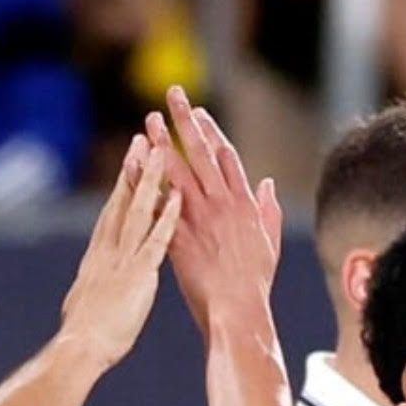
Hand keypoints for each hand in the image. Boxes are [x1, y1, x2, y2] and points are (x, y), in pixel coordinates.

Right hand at [53, 141, 182, 366]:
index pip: (111, 213)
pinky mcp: (138, 275)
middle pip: (122, 201)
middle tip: (143, 139)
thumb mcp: (85, 303)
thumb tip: (86, 286)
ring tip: (161, 152)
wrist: (78, 350)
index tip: (128, 162)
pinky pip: (156, 241)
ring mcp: (122, 259)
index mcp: (97, 257)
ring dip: (151, 181)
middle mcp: (108, 250)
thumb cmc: (82, 336)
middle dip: (133, 170)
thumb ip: (92, 287)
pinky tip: (180, 198)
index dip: (120, 186)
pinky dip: (168, 218)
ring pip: (138, 211)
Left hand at [144, 86, 284, 336]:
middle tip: (172, 95)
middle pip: (202, 152)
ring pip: (179, 171)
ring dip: (162, 143)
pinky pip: (160, 203)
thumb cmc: (254, 282)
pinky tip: (135, 164)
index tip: (198, 112)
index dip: (211, 131)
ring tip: (148, 122)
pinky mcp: (180, 235)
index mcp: (244, 203)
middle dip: (186, 121)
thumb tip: (268, 185)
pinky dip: (148, 182)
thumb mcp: (269, 242)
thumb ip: (268, 210)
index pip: (226, 156)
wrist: (238, 309)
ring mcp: (200, 218)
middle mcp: (222, 203)